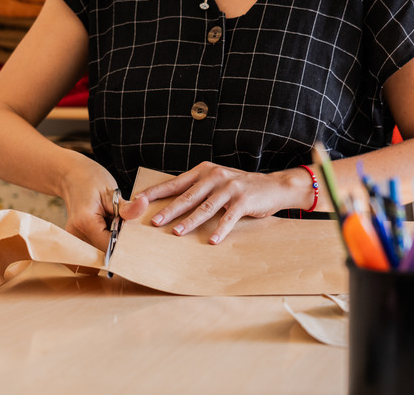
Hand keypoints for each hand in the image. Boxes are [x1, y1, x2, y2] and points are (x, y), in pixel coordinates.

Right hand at [59, 158, 146, 250]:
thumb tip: (144, 205)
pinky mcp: (77, 240)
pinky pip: (96, 246)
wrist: (71, 177)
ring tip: (111, 220)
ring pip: (101, 250)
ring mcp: (75, 240)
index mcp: (85, 223)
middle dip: (119, 241)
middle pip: (106, 251)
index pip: (111, 245)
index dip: (126, 241)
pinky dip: (105, 238)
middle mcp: (76, 236)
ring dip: (112, 240)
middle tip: (122, 222)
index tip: (134, 230)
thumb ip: (127, 206)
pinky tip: (106, 224)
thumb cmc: (90, 181)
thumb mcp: (111, 191)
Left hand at [136, 162, 310, 243]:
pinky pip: (229, 217)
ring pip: (205, 207)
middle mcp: (215, 176)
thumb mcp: (217, 182)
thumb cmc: (240, 188)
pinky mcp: (244, 200)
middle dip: (169, 209)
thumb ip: (198, 189)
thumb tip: (171, 204)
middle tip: (154, 221)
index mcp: (203, 172)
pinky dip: (220, 230)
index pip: (175, 183)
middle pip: (187, 196)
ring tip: (176, 232)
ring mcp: (230, 187)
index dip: (156, 192)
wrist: (274, 186)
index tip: (139, 201)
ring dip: (190, 221)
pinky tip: (212, 241)